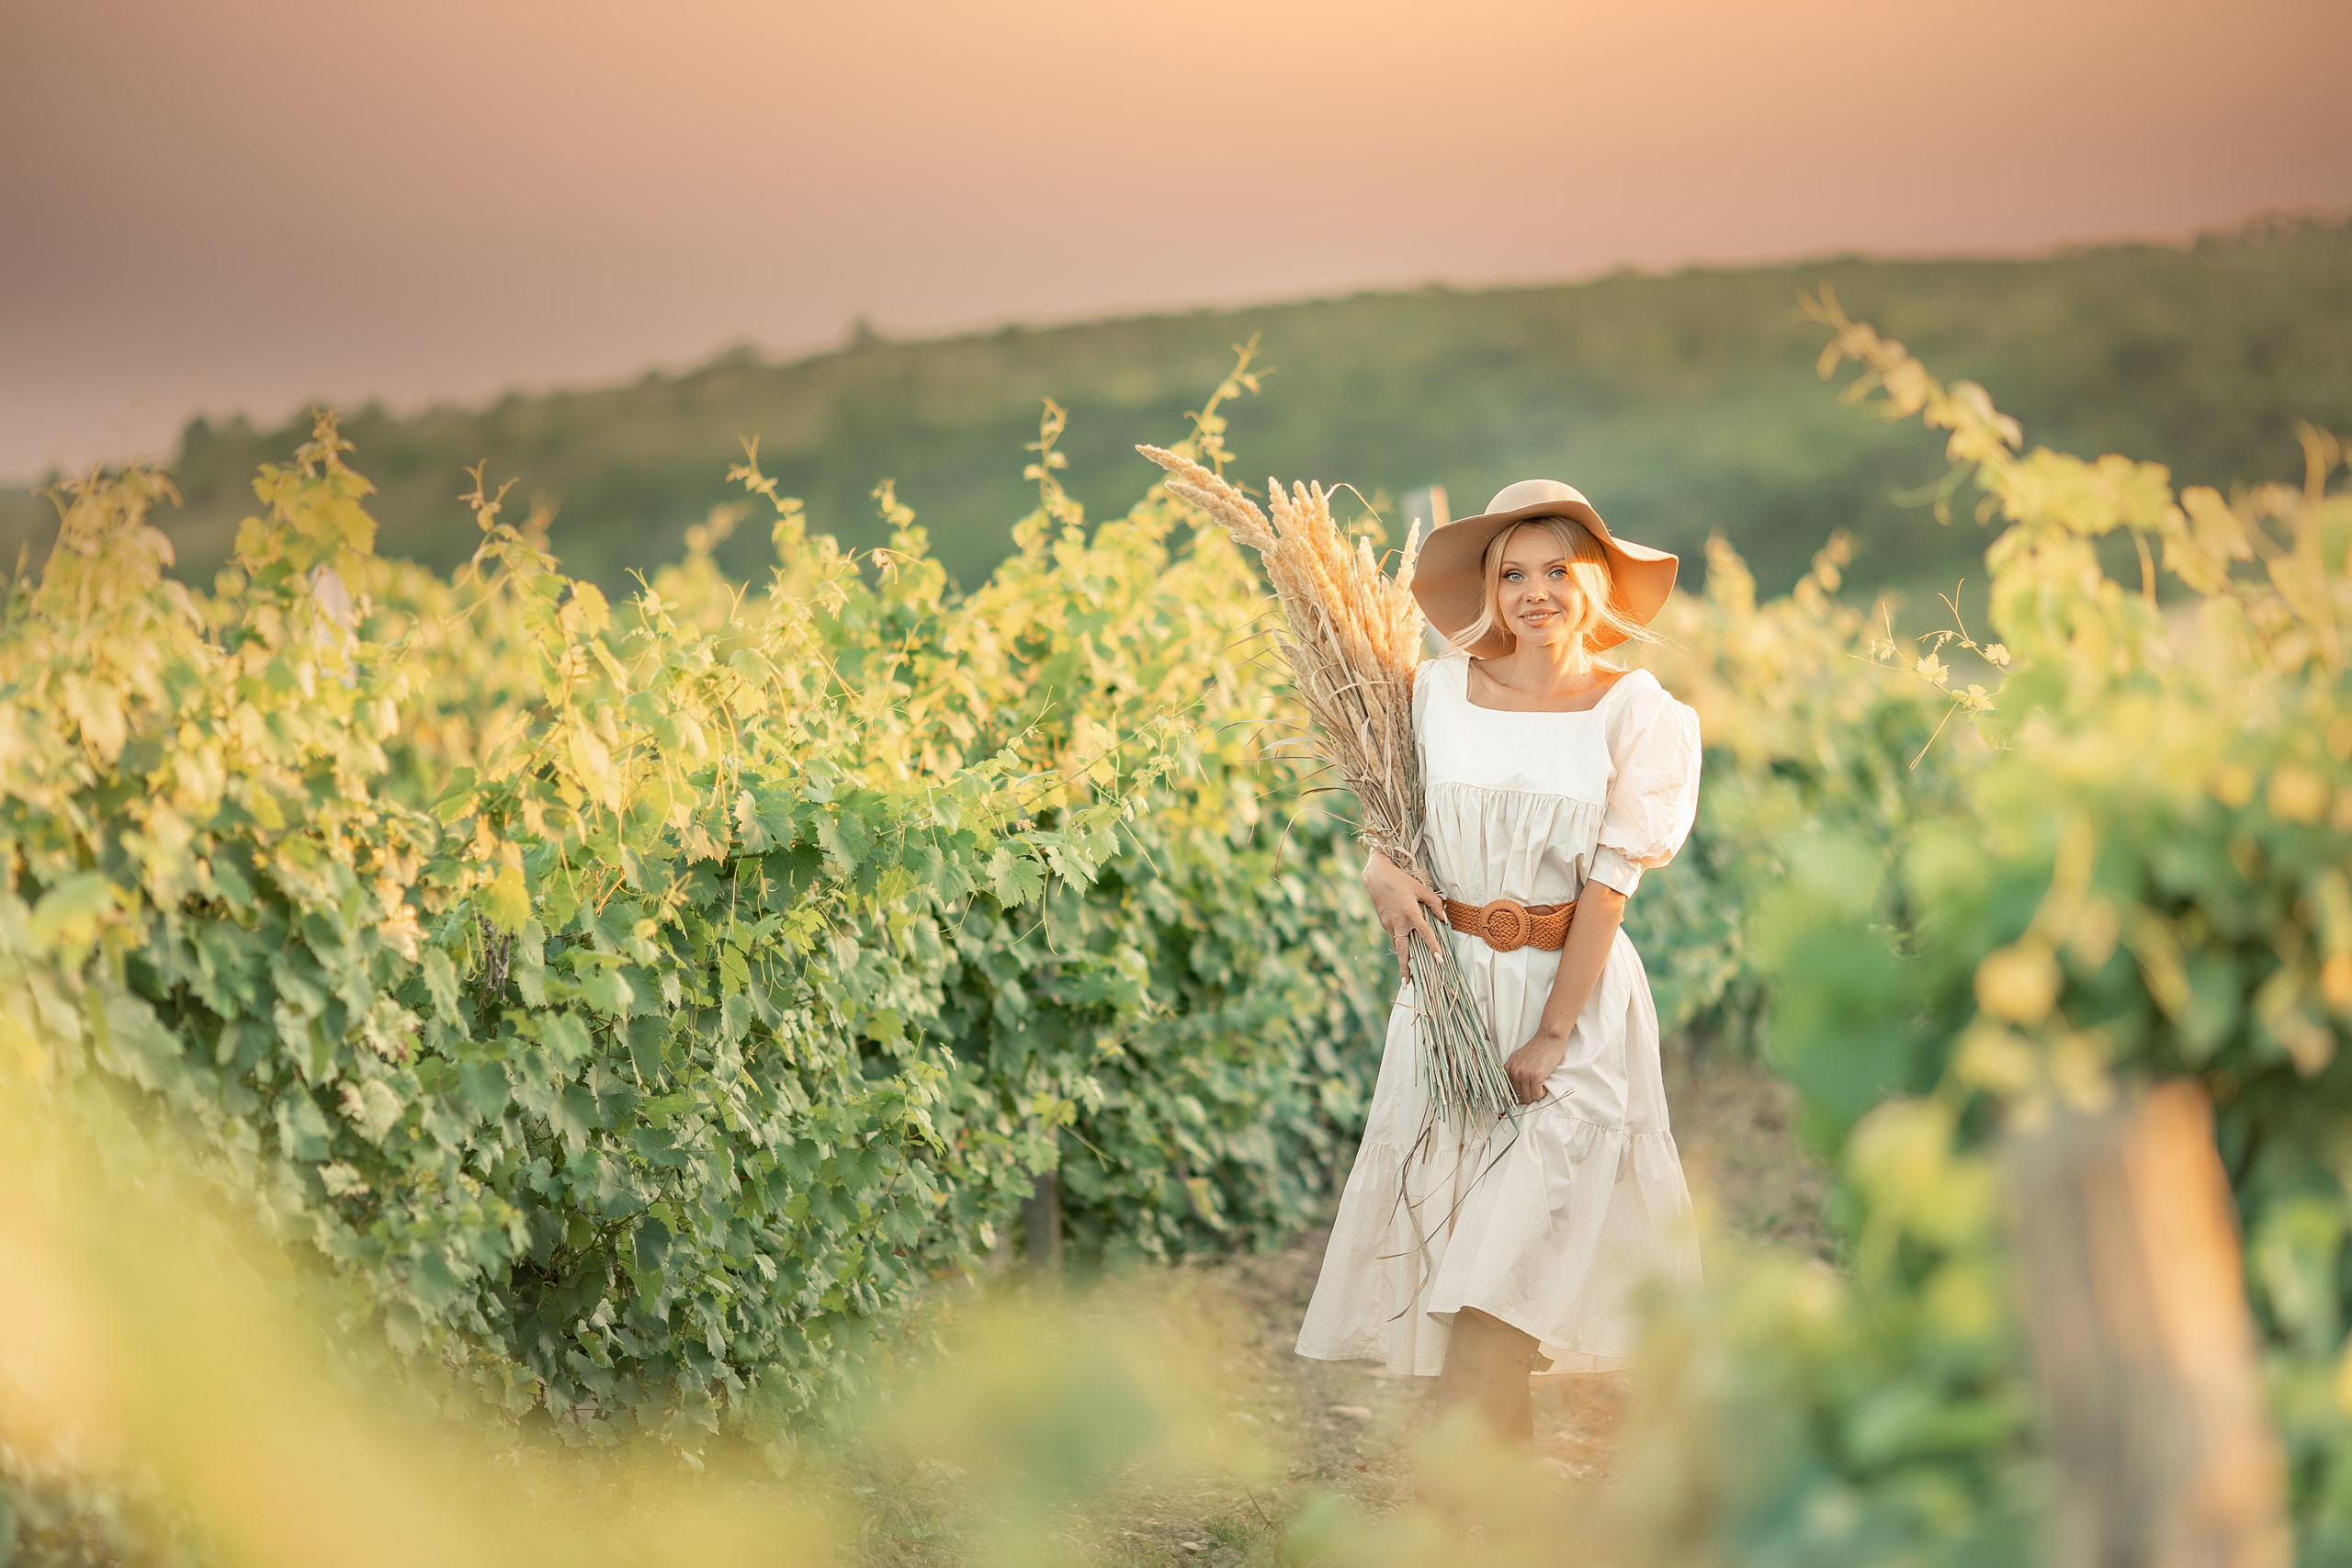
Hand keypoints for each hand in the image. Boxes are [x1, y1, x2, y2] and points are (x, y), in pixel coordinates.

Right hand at [1363, 850, 1446, 966]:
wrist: (1376, 875)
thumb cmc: (1401, 879)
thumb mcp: (1420, 888)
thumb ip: (1434, 903)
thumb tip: (1444, 918)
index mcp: (1410, 912)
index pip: (1424, 933)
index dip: (1433, 947)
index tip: (1440, 960)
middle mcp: (1398, 921)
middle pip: (1403, 950)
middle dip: (1405, 968)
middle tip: (1408, 984)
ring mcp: (1388, 923)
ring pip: (1397, 946)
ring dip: (1402, 961)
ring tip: (1407, 976)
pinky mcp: (1383, 922)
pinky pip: (1393, 937)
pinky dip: (1399, 946)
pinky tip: (1404, 952)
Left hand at [1504, 1033, 1567, 1104]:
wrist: (1548, 1038)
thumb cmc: (1536, 1048)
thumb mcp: (1518, 1058)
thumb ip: (1513, 1071)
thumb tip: (1510, 1089)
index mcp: (1508, 1068)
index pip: (1503, 1091)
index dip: (1509, 1100)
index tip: (1513, 1104)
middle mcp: (1514, 1072)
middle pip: (1518, 1097)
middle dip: (1526, 1096)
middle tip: (1534, 1090)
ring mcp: (1524, 1074)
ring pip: (1527, 1098)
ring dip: (1535, 1095)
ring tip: (1540, 1087)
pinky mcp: (1536, 1076)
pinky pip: (1537, 1095)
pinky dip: (1542, 1093)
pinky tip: (1545, 1086)